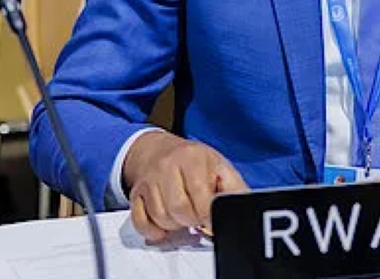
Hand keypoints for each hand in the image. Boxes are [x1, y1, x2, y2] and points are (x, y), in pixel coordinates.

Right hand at [124, 131, 248, 241]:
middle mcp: (166, 166)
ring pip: (160, 218)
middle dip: (192, 220)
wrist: (160, 150)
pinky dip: (154, 230)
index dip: (209, 215)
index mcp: (192, 158)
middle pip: (179, 210)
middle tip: (197, 214)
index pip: (201, 198)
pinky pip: (140, 222)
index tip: (212, 220)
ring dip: (175, 224)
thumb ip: (234, 188)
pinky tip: (165, 223)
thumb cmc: (195, 162)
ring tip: (184, 214)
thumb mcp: (220, 167)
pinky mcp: (135, 194)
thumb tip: (244, 208)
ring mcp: (149, 180)